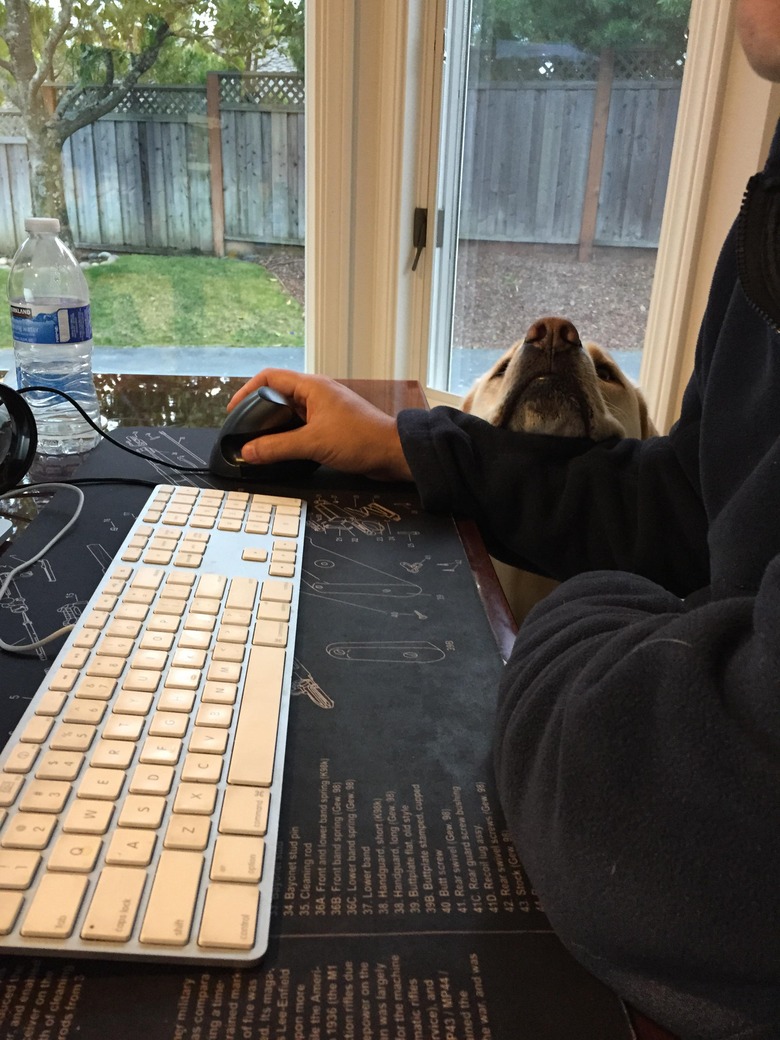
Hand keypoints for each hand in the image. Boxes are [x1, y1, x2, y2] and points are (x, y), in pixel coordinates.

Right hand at [227, 369, 413, 481]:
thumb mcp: (313, 444)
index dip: (247, 391)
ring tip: (259, 441)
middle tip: (245, 430)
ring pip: (290, 412)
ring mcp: (325, 409)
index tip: (234, 409)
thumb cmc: (362, 439)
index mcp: (312, 386)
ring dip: (274, 425)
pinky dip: (289, 435)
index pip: (269, 377)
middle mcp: (317, 394)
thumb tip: (249, 451)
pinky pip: (302, 425)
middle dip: (259, 411)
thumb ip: (277, 448)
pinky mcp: (331, 425)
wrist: (393, 453)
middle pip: (278, 394)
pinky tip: (283, 449)